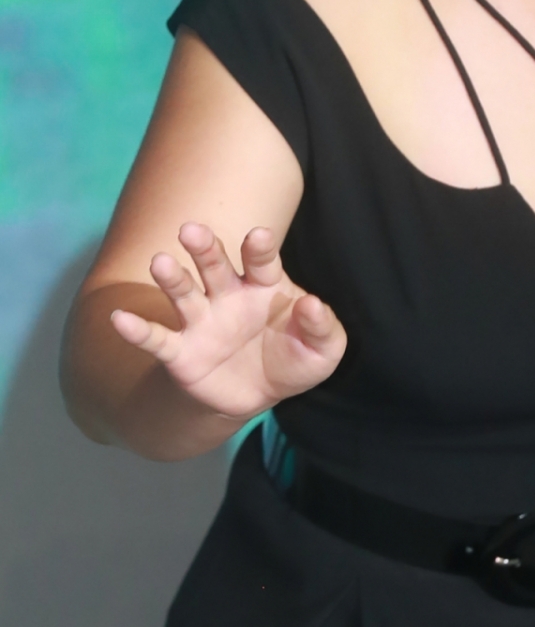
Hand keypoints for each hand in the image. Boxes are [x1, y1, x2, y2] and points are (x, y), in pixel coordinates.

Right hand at [109, 222, 346, 418]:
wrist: (257, 396)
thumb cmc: (293, 359)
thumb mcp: (323, 350)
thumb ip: (323, 327)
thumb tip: (311, 304)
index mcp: (264, 285)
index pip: (260, 260)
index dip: (259, 248)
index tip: (259, 236)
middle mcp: (228, 295)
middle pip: (214, 265)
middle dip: (204, 247)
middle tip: (191, 230)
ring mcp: (202, 321)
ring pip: (183, 293)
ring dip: (171, 279)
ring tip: (159, 262)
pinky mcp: (181, 352)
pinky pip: (157, 340)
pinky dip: (138, 330)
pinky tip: (119, 320)